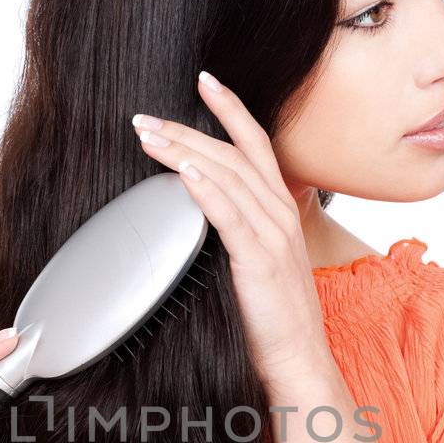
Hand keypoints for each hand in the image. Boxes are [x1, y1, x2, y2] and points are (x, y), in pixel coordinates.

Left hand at [133, 71, 331, 390]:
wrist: (298, 361)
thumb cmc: (274, 319)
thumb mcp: (260, 262)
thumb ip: (240, 230)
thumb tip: (204, 209)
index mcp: (279, 211)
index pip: (256, 145)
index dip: (231, 109)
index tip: (205, 81)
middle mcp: (279, 215)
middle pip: (232, 153)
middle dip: (188, 128)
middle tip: (145, 116)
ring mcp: (272, 236)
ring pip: (227, 176)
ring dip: (185, 150)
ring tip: (148, 135)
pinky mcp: (259, 261)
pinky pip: (230, 216)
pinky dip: (206, 188)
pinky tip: (182, 171)